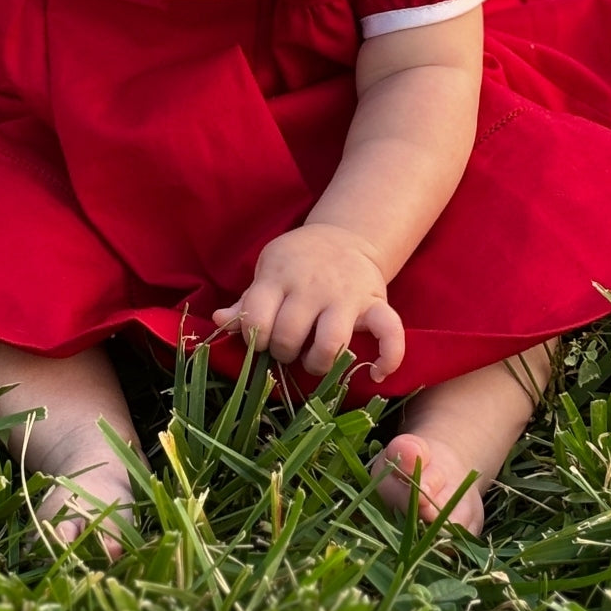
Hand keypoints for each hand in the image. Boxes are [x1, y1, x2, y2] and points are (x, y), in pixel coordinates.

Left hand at [213, 224, 404, 382]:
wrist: (344, 236)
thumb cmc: (296, 262)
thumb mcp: (267, 272)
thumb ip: (247, 302)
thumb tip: (220, 321)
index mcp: (280, 276)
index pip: (257, 318)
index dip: (253, 339)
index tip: (260, 339)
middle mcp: (312, 286)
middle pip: (289, 335)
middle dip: (283, 352)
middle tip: (286, 349)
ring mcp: (346, 295)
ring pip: (330, 342)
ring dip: (318, 362)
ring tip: (315, 361)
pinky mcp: (375, 302)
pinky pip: (390, 332)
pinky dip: (388, 357)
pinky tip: (377, 373)